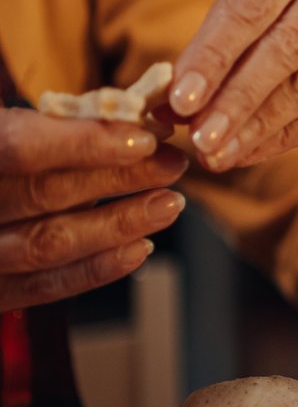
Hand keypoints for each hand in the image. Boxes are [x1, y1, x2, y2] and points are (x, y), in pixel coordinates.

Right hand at [0, 109, 186, 307]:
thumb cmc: (1, 154)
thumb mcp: (9, 126)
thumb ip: (54, 124)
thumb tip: (132, 121)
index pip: (19, 147)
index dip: (83, 143)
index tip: (143, 140)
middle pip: (45, 194)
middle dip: (120, 178)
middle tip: (171, 164)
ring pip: (49, 243)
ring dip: (119, 224)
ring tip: (168, 204)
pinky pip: (45, 285)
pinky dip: (97, 267)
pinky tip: (139, 247)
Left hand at [168, 0, 297, 173]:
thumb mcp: (257, 18)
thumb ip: (220, 53)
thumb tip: (173, 105)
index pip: (253, 3)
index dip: (213, 55)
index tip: (180, 100)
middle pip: (288, 43)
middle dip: (237, 98)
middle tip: (201, 138)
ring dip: (261, 124)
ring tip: (222, 153)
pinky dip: (294, 134)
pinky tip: (259, 149)